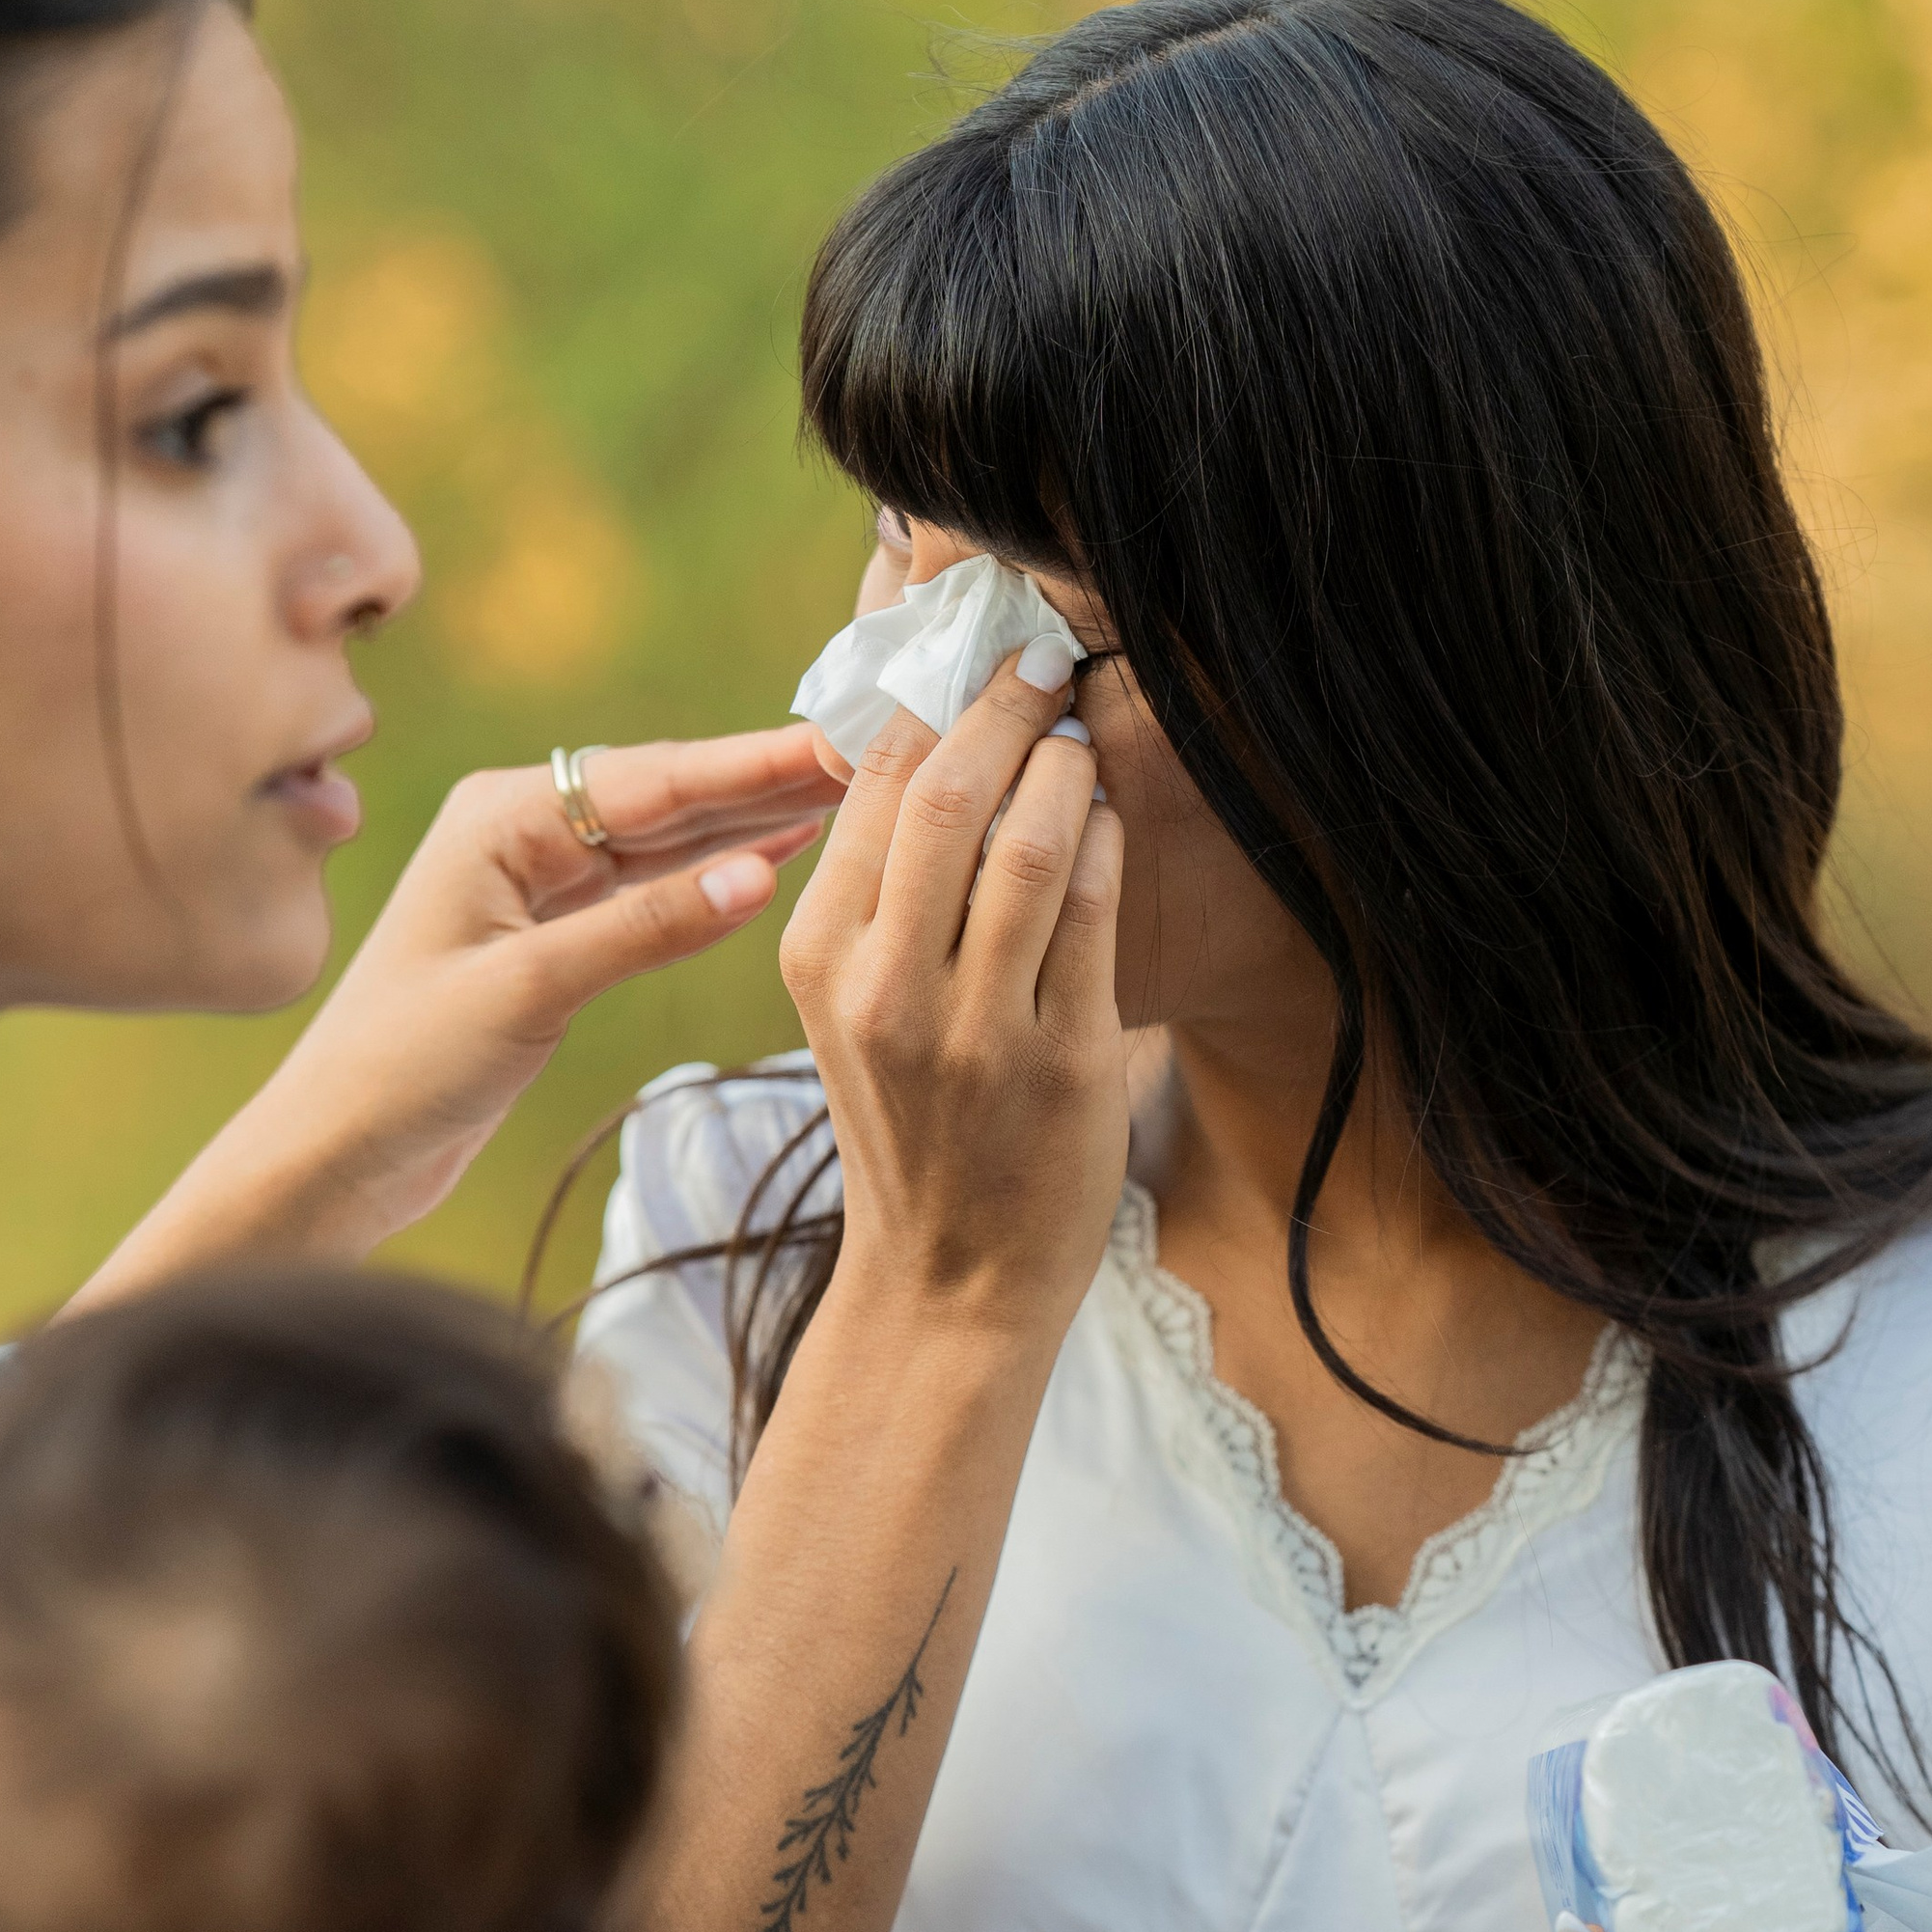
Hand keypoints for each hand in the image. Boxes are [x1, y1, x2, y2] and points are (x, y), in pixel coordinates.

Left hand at [76, 729, 840, 1296]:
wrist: (334, 1155)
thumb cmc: (401, 1069)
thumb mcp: (529, 991)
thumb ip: (648, 928)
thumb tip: (764, 872)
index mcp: (499, 818)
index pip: (652, 780)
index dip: (753, 763)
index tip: (838, 742)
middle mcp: (519, 832)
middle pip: (667, 796)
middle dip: (765, 776)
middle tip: (870, 753)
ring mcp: (537, 884)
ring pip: (667, 840)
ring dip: (750, 819)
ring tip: (850, 790)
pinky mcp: (552, 937)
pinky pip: (652, 889)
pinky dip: (715, 873)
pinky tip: (779, 850)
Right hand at [778, 659, 1126, 1344]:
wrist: (946, 1280)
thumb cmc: (909, 1125)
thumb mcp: (852, 1007)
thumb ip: (878, 891)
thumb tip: (928, 739)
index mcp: (820, 957)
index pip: (870, 784)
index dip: (931, 699)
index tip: (973, 652)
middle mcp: (889, 988)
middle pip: (950, 795)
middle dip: (1008, 706)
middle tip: (1047, 659)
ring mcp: (979, 1028)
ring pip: (1035, 843)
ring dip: (1070, 767)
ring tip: (1081, 738)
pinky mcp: (1066, 1059)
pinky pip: (1099, 912)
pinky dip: (1110, 842)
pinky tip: (1110, 819)